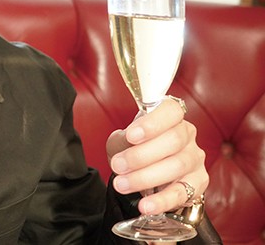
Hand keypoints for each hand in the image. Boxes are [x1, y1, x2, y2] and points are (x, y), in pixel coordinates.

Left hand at [106, 97, 207, 214]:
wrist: (148, 172)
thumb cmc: (135, 148)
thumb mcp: (123, 139)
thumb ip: (122, 141)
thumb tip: (122, 153)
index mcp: (170, 117)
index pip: (171, 111)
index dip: (152, 123)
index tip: (131, 136)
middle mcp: (187, 135)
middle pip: (173, 141)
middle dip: (141, 155)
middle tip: (118, 165)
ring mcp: (195, 159)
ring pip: (177, 166)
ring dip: (145, 177)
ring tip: (122, 185)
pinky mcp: (199, 183)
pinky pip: (183, 193)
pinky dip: (162, 201)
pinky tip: (145, 206)